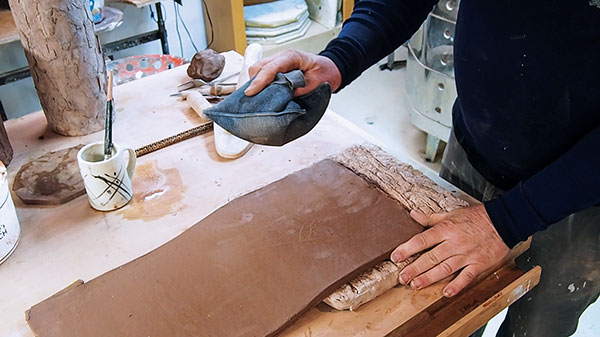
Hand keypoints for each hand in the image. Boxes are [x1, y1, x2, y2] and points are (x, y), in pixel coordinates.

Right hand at [245, 49, 341, 96]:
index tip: (251, 93)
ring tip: (254, 99)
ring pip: (258, 71)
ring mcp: (278, 62)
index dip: (260, 81)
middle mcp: (282, 57)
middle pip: (258, 67)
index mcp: (292, 57)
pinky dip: (259, 85)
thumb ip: (297, 89)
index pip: (271, 68)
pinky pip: (262, 75)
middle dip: (253, 83)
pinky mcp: (276, 69)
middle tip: (250, 100)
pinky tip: (259, 95)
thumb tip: (281, 98)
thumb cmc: (325, 73)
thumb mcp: (315, 83)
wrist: (331, 70)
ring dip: (255, 84)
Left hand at [390, 205, 509, 296]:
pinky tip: (446, 292)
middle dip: (414, 268)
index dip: (407, 249)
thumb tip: (413, 214)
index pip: (422, 240)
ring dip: (429, 278)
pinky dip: (457, 285)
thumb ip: (430, 218)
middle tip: (402, 277)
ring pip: (445, 268)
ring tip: (415, 285)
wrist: (503, 221)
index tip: (395, 257)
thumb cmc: (476, 217)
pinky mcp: (479, 264)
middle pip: (431, 257)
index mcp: (446, 229)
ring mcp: (466, 255)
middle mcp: (454, 243)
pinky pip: (466, 277)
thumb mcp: (451, 214)